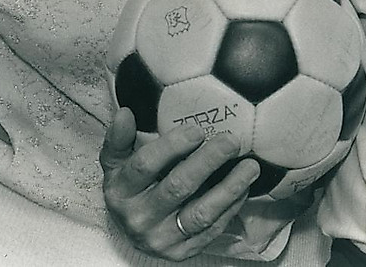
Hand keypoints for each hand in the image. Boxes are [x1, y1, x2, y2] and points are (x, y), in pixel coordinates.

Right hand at [101, 107, 260, 260]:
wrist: (132, 231)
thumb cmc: (130, 189)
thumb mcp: (116, 164)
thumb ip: (120, 139)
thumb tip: (125, 114)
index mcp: (120, 191)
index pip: (145, 166)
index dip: (172, 146)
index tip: (198, 130)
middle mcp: (138, 218)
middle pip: (177, 187)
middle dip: (208, 162)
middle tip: (230, 141)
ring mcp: (161, 239)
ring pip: (200, 213)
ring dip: (229, 188)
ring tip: (249, 166)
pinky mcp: (182, 252)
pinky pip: (212, 230)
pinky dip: (231, 208)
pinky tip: (243, 188)